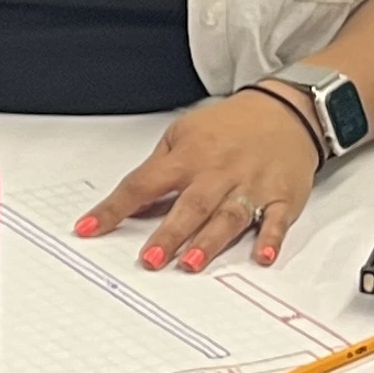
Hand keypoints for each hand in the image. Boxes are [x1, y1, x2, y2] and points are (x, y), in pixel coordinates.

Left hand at [82, 88, 326, 270]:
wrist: (285, 110)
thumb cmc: (230, 126)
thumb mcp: (184, 134)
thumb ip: (157, 170)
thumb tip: (131, 207)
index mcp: (188, 157)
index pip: (143, 184)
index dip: (114, 208)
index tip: (88, 229)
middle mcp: (218, 172)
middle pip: (191, 205)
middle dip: (169, 233)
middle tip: (149, 259)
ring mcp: (251, 185)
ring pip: (229, 216)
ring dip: (211, 241)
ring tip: (191, 262)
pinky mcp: (282, 197)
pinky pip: (277, 220)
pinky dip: (270, 239)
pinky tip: (262, 257)